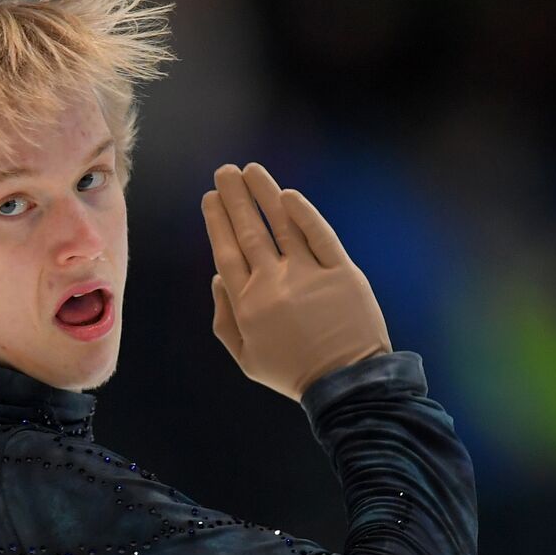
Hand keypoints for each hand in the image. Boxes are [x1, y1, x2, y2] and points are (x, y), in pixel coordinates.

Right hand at [201, 162, 391, 402]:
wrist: (345, 383)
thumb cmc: (292, 372)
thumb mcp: (245, 357)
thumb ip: (224, 318)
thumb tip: (217, 278)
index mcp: (248, 302)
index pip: (227, 251)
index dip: (217, 221)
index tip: (210, 198)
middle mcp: (274, 282)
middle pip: (249, 231)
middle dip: (234, 198)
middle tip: (224, 172)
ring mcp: (309, 274)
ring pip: (282, 226)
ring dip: (264, 194)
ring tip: (251, 171)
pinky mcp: (342, 273)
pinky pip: (321, 237)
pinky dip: (304, 215)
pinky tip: (288, 195)